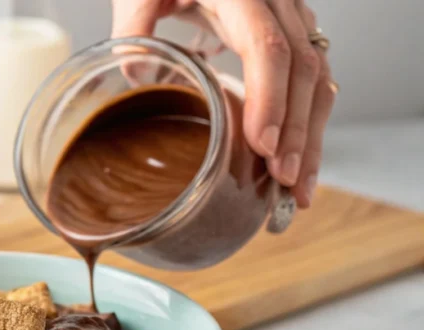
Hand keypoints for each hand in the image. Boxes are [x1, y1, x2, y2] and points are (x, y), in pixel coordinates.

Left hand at [111, 0, 335, 207]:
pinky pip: (313, 80)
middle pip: (303, 68)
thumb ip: (135, 23)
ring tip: (297, 188)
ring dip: (311, 136)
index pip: (267, 47)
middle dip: (298, 131)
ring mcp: (293, 17)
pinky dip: (309, 123)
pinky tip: (300, 162)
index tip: (264, 144)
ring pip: (318, 78)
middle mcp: (279, 2)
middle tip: (283, 181)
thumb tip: (137, 72)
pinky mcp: (294, 33)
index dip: (270, 98)